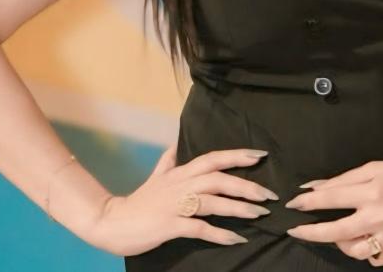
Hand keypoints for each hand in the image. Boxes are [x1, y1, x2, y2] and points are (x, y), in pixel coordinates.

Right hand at [87, 142, 277, 256]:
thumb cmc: (139, 201)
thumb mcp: (155, 176)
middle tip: (269, 194)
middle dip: (246, 185)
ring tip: (260, 214)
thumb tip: (175, 144)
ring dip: (239, 208)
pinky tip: (236, 239)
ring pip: (213, 201)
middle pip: (219, 178)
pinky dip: (220, 233)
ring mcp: (176, 204)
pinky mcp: (171, 225)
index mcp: (181, 172)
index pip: (213, 157)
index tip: (260, 155)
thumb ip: (168, 160)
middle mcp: (181, 184)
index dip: (237, 155)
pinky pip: (200, 228)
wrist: (112, 222)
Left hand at [283, 159, 382, 265]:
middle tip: (295, 230)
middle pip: (334, 232)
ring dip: (339, 243)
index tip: (293, 204)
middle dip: (309, 231)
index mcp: (371, 191)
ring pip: (352, 251)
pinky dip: (365, 250)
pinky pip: (372, 259)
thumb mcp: (375, 168)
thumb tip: (316, 187)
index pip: (330, 198)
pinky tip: (366, 239)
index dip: (307, 202)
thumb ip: (345, 179)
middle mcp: (378, 217)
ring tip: (338, 233)